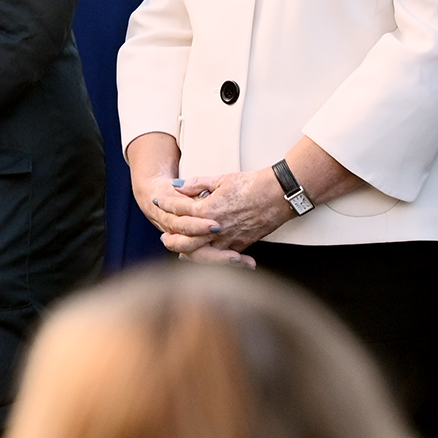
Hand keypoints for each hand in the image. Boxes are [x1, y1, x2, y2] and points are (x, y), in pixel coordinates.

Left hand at [146, 168, 291, 264]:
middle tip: (164, 237)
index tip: (158, 201)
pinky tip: (205, 256)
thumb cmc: (252, 184)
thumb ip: (196, 184)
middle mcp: (215, 228)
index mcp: (208, 209)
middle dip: (172, 239)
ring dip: (189, 252)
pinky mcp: (242, 244)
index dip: (166, 203)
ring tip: (181, 251)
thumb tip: (177, 186)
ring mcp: (229, 238)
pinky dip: (212, 258)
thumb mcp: (221, 179)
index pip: (179, 209)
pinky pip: (223, 256)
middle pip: (185, 240)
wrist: (279, 194)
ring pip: (202, 252)